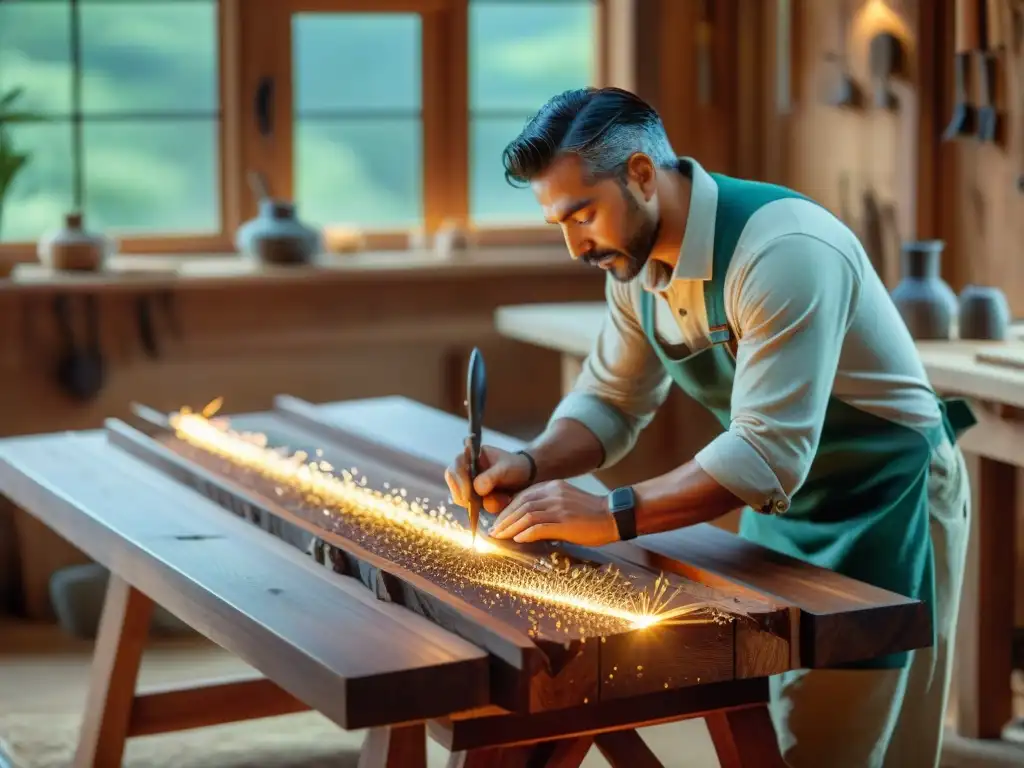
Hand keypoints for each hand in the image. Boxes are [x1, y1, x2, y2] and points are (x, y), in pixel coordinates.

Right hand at [444, 445, 532, 515]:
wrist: (525, 476)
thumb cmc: (514, 466)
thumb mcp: (505, 469)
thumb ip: (491, 477)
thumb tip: (477, 488)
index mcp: (469, 456)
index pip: (455, 468)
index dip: (460, 482)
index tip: (469, 496)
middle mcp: (465, 469)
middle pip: (454, 485)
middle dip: (466, 496)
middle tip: (478, 505)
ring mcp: (468, 483)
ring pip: (462, 498)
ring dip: (479, 503)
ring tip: (502, 499)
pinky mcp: (474, 496)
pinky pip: (471, 506)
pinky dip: (485, 507)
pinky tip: (501, 501)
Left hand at [489, 480, 618, 545]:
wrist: (614, 515)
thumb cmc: (590, 512)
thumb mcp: (565, 501)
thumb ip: (547, 506)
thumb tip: (526, 521)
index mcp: (552, 487)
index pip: (522, 497)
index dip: (507, 510)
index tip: (498, 522)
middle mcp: (554, 494)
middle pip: (521, 506)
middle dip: (504, 520)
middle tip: (494, 532)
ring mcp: (560, 508)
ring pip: (527, 516)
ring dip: (511, 528)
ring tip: (501, 537)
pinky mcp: (566, 522)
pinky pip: (541, 527)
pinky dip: (527, 533)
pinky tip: (519, 540)